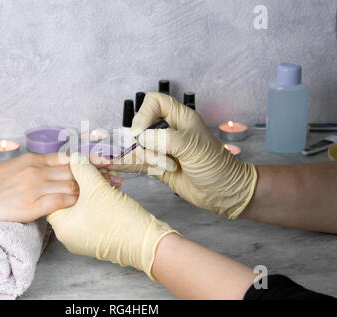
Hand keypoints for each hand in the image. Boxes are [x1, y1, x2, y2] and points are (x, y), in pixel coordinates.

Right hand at [0, 153, 122, 223]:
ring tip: (108, 192)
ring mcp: (34, 187)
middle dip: (98, 174)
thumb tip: (52, 169)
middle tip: (117, 178)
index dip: (90, 160)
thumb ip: (34, 167)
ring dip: (90, 190)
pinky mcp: (30, 205)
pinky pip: (60, 202)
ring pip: (71, 186)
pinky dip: (74, 202)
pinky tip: (84, 205)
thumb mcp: (13, 168)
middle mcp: (37, 170)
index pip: (69, 158)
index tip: (107, 161)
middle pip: (75, 171)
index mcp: (33, 159)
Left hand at [47, 153, 178, 279]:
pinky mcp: (97, 238)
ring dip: (98, 188)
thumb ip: (82, 169)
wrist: (146, 243)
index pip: (55, 194)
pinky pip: (94, 214)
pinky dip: (102, 200)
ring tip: (113, 179)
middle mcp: (68, 235)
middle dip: (87, 180)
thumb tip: (74, 158)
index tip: (80, 164)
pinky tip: (115, 189)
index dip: (68, 175)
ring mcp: (83, 238)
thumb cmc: (118, 219)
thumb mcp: (97, 187)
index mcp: (61, 226)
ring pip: (85, 205)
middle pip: (71, 198)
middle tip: (100, 168)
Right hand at [107, 92, 257, 218]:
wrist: (224, 193)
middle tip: (155, 154)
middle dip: (142, 142)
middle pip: (141, 126)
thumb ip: (166, 139)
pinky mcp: (158, 167)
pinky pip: (137, 163)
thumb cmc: (217, 166)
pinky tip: (114, 165)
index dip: (144, 114)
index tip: (142, 132)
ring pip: (138, 147)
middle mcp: (169, 131)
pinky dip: (126, 165)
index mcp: (180, 118)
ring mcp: (162, 150)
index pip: (154, 102)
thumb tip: (142, 138)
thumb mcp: (194, 147)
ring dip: (142, 157)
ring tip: (164, 167)